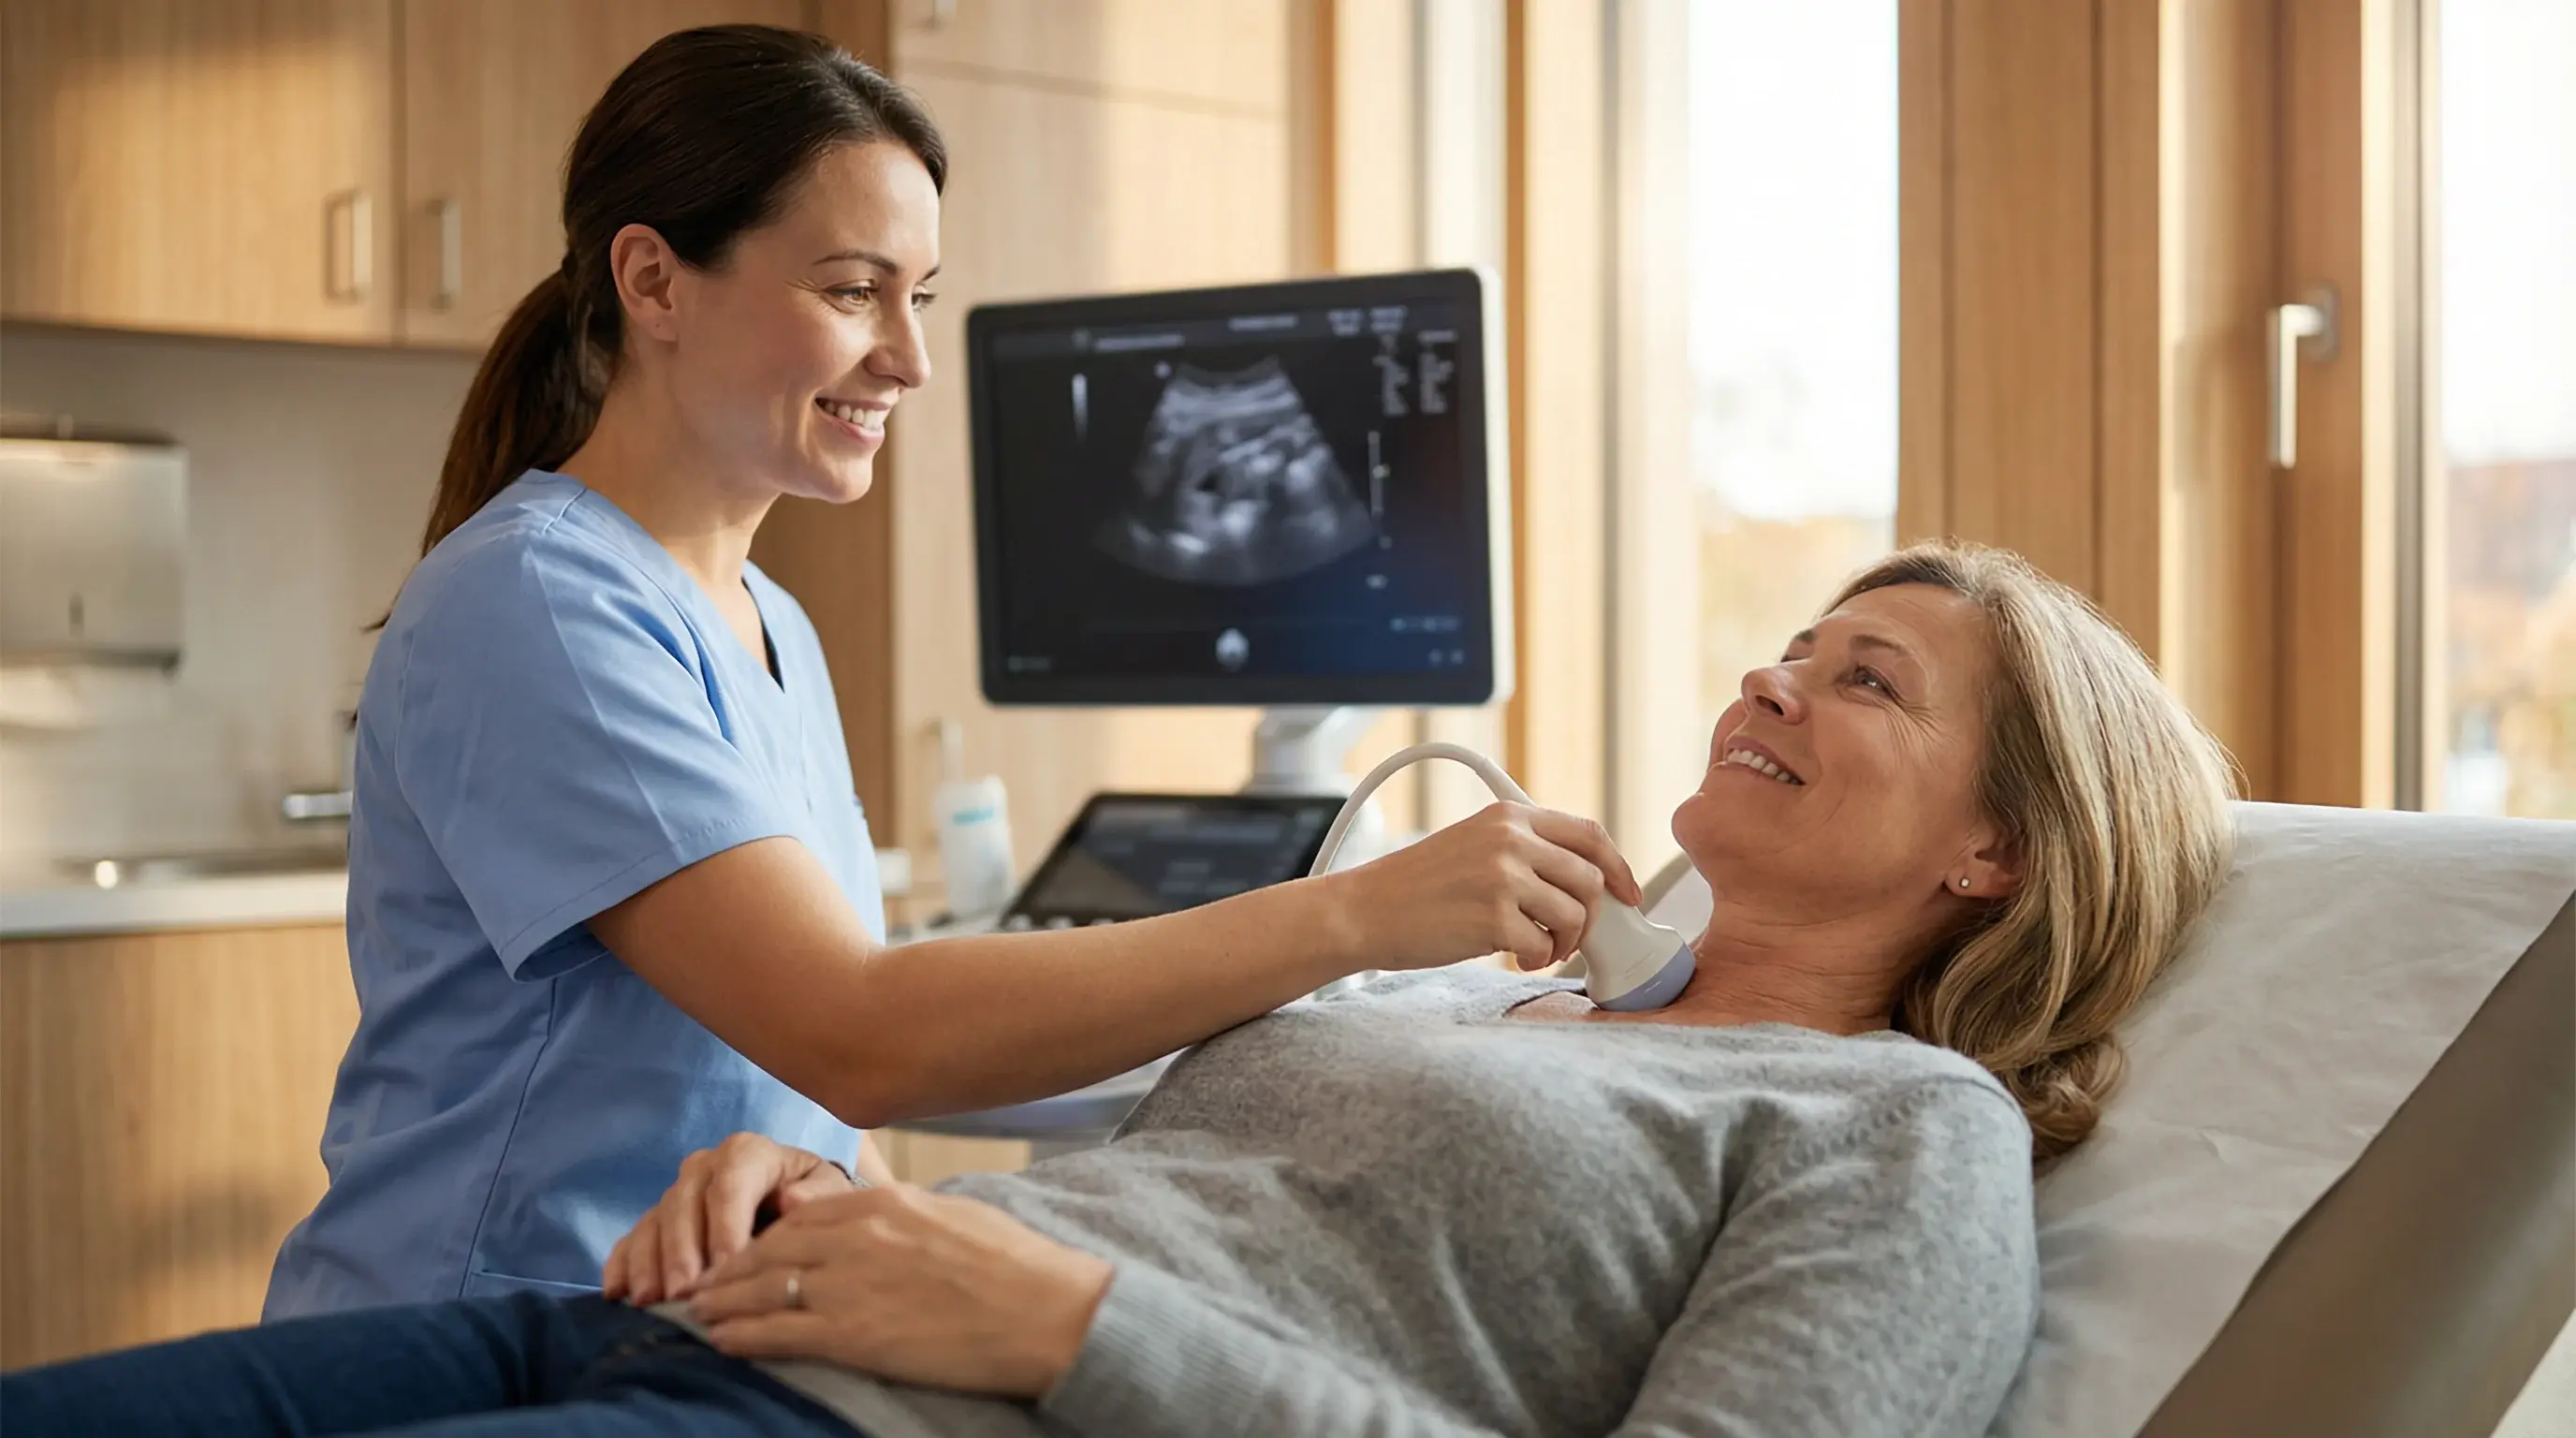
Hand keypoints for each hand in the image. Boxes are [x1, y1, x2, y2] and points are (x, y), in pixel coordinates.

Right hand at [603, 1131, 867, 1302]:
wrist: (797, 1206)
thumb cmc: (814, 1202)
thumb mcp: (828, 1195)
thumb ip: (815, 1198)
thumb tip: (792, 1199)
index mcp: (749, 1153)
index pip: (731, 1184)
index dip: (725, 1225)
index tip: (727, 1268)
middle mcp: (706, 1167)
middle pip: (684, 1203)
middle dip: (682, 1250)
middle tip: (684, 1294)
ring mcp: (677, 1194)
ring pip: (654, 1221)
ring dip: (649, 1262)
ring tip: (650, 1301)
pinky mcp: (657, 1221)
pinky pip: (632, 1237)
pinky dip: (623, 1264)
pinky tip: (616, 1293)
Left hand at [689, 1184, 1111, 1399]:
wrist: (1045, 1313)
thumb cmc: (1017, 1266)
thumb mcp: (954, 1213)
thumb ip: (901, 1208)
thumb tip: (872, 1208)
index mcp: (885, 1204)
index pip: (803, 1214)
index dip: (764, 1235)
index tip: (743, 1249)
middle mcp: (857, 1237)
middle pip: (771, 1249)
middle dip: (730, 1268)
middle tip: (702, 1284)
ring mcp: (850, 1285)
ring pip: (763, 1288)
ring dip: (724, 1302)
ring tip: (699, 1314)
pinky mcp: (852, 1334)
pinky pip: (778, 1331)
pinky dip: (742, 1335)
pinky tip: (721, 1341)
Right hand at [1329, 802, 1643, 971]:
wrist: (1363, 910)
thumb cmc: (1416, 886)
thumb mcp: (1473, 845)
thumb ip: (1525, 851)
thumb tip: (1585, 881)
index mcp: (1509, 815)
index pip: (1589, 833)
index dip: (1618, 867)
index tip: (1628, 894)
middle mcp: (1510, 839)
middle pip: (1589, 879)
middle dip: (1589, 917)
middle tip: (1565, 936)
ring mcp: (1502, 877)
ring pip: (1573, 915)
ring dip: (1563, 942)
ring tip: (1535, 948)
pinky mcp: (1493, 918)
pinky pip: (1543, 945)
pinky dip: (1536, 958)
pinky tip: (1511, 955)